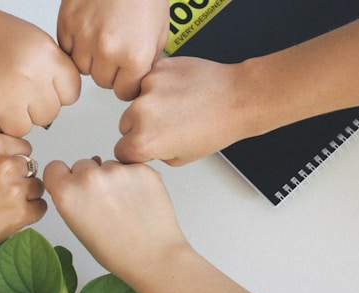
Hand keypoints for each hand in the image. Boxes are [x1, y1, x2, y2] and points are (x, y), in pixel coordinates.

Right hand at [0, 2, 80, 136]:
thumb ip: (51, 69)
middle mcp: (27, 78)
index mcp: (44, 56)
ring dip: (9, 119)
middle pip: (48, 115)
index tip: (42, 88)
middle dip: (32, 107)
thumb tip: (63, 97)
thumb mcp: (31, 40)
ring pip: (23, 129)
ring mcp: (3, 99)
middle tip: (13, 90)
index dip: (56, 92)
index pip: (71, 93)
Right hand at [0, 134, 46, 259]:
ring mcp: (15, 188)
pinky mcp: (20, 212)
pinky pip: (40, 208)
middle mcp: (6, 164)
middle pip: (32, 168)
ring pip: (38, 188)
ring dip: (27, 197)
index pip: (25, 148)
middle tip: (2, 192)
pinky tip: (10, 215)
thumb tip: (10, 153)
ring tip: (5, 205)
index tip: (7, 172)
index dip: (17, 161)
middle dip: (21, 179)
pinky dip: (30, 213)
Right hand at [43, 157, 186, 274]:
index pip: (55, 167)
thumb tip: (77, 179)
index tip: (72, 185)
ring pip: (108, 164)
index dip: (63, 177)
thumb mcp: (78, 228)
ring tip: (125, 205)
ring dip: (114, 178)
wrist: (154, 257)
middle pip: (82, 164)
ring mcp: (117, 170)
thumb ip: (72, 199)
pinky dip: (134, 178)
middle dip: (90, 179)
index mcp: (67, 193)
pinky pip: (131, 166)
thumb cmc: (117, 251)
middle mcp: (89, 177)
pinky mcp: (141, 168)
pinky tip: (139, 200)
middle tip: (104, 203)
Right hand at [57, 0, 168, 100]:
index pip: (125, 92)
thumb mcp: (160, 33)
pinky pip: (67, 48)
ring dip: (91, 58)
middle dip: (110, 70)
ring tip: (102, 39)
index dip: (127, 83)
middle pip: (103, 82)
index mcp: (135, 56)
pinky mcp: (68, 22)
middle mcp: (108, 50)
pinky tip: (89, 31)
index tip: (127, 77)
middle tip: (116, 52)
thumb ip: (147, 61)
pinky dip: (76, 43)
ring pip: (82, 67)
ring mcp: (84, 36)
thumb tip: (137, 79)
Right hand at [115, 57, 257, 165]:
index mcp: (145, 141)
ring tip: (177, 107)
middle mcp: (141, 112)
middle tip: (168, 126)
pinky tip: (179, 91)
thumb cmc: (217, 127)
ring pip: (135, 101)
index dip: (135, 151)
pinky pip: (149, 81)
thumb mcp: (181, 158)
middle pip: (125, 124)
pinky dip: (160, 86)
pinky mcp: (158, 68)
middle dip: (140, 127)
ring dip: (149, 105)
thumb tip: (141, 146)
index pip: (121, 150)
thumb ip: (154, 153)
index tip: (145, 147)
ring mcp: (148, 87)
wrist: (237, 97)